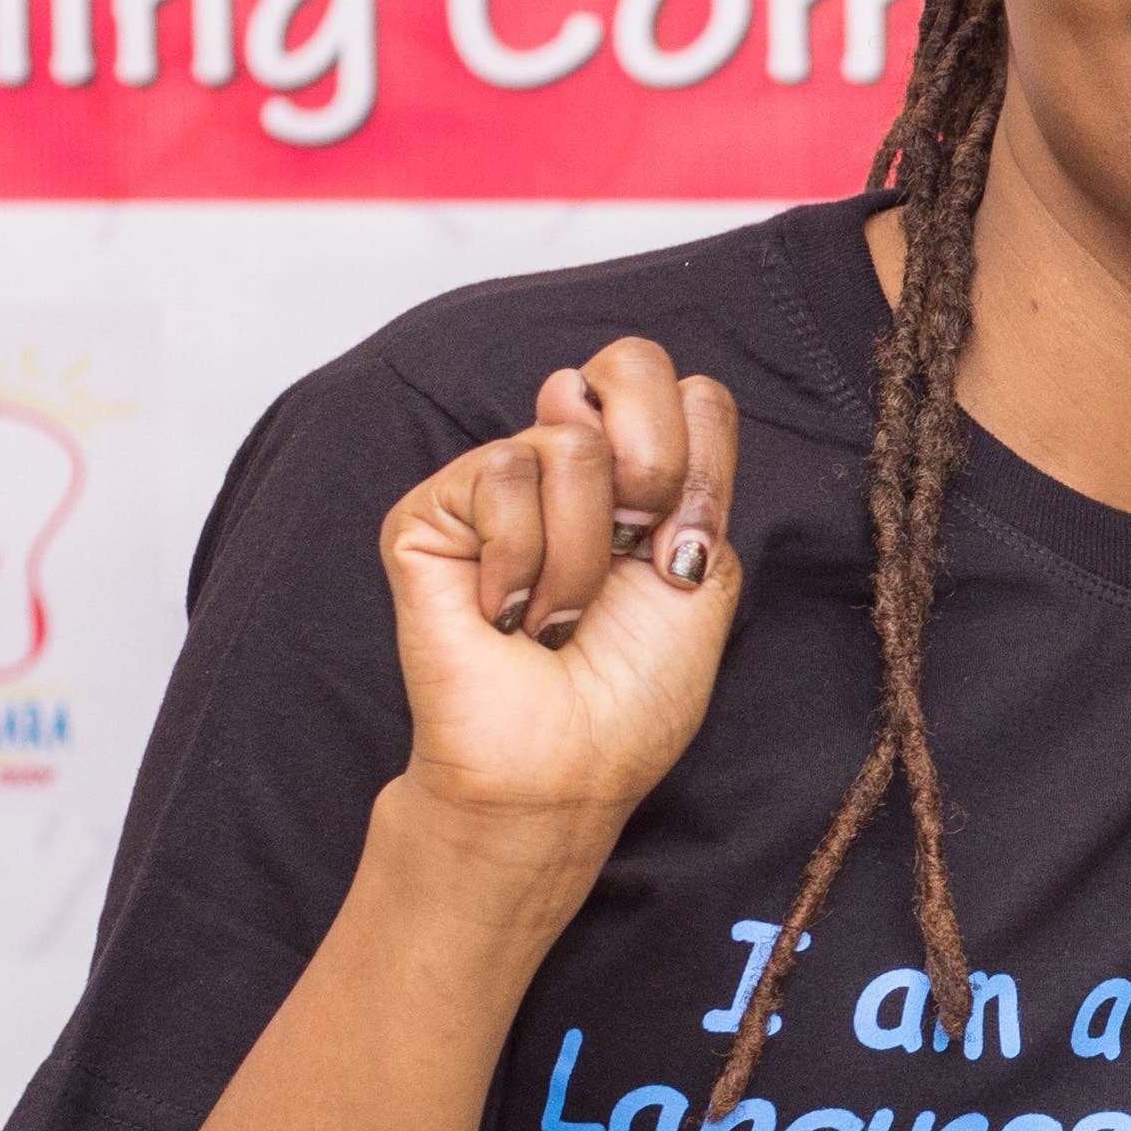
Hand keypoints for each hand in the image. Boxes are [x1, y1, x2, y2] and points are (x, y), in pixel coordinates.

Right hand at [377, 340, 744, 847]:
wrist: (563, 766)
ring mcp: (493, 485)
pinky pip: (501, 475)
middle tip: (628, 557)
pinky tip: (504, 612)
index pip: (687, 390)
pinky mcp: (428, 511)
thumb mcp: (702, 568)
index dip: (699, 457)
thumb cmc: (631, 692)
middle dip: (653, 469)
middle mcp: (565, 467)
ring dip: (581, 555)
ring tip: (555, 615)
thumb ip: (685, 467)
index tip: (679, 547)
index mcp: (639, 479)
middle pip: (631, 365)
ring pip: (568, 442)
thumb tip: (574, 385)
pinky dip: (522, 561)